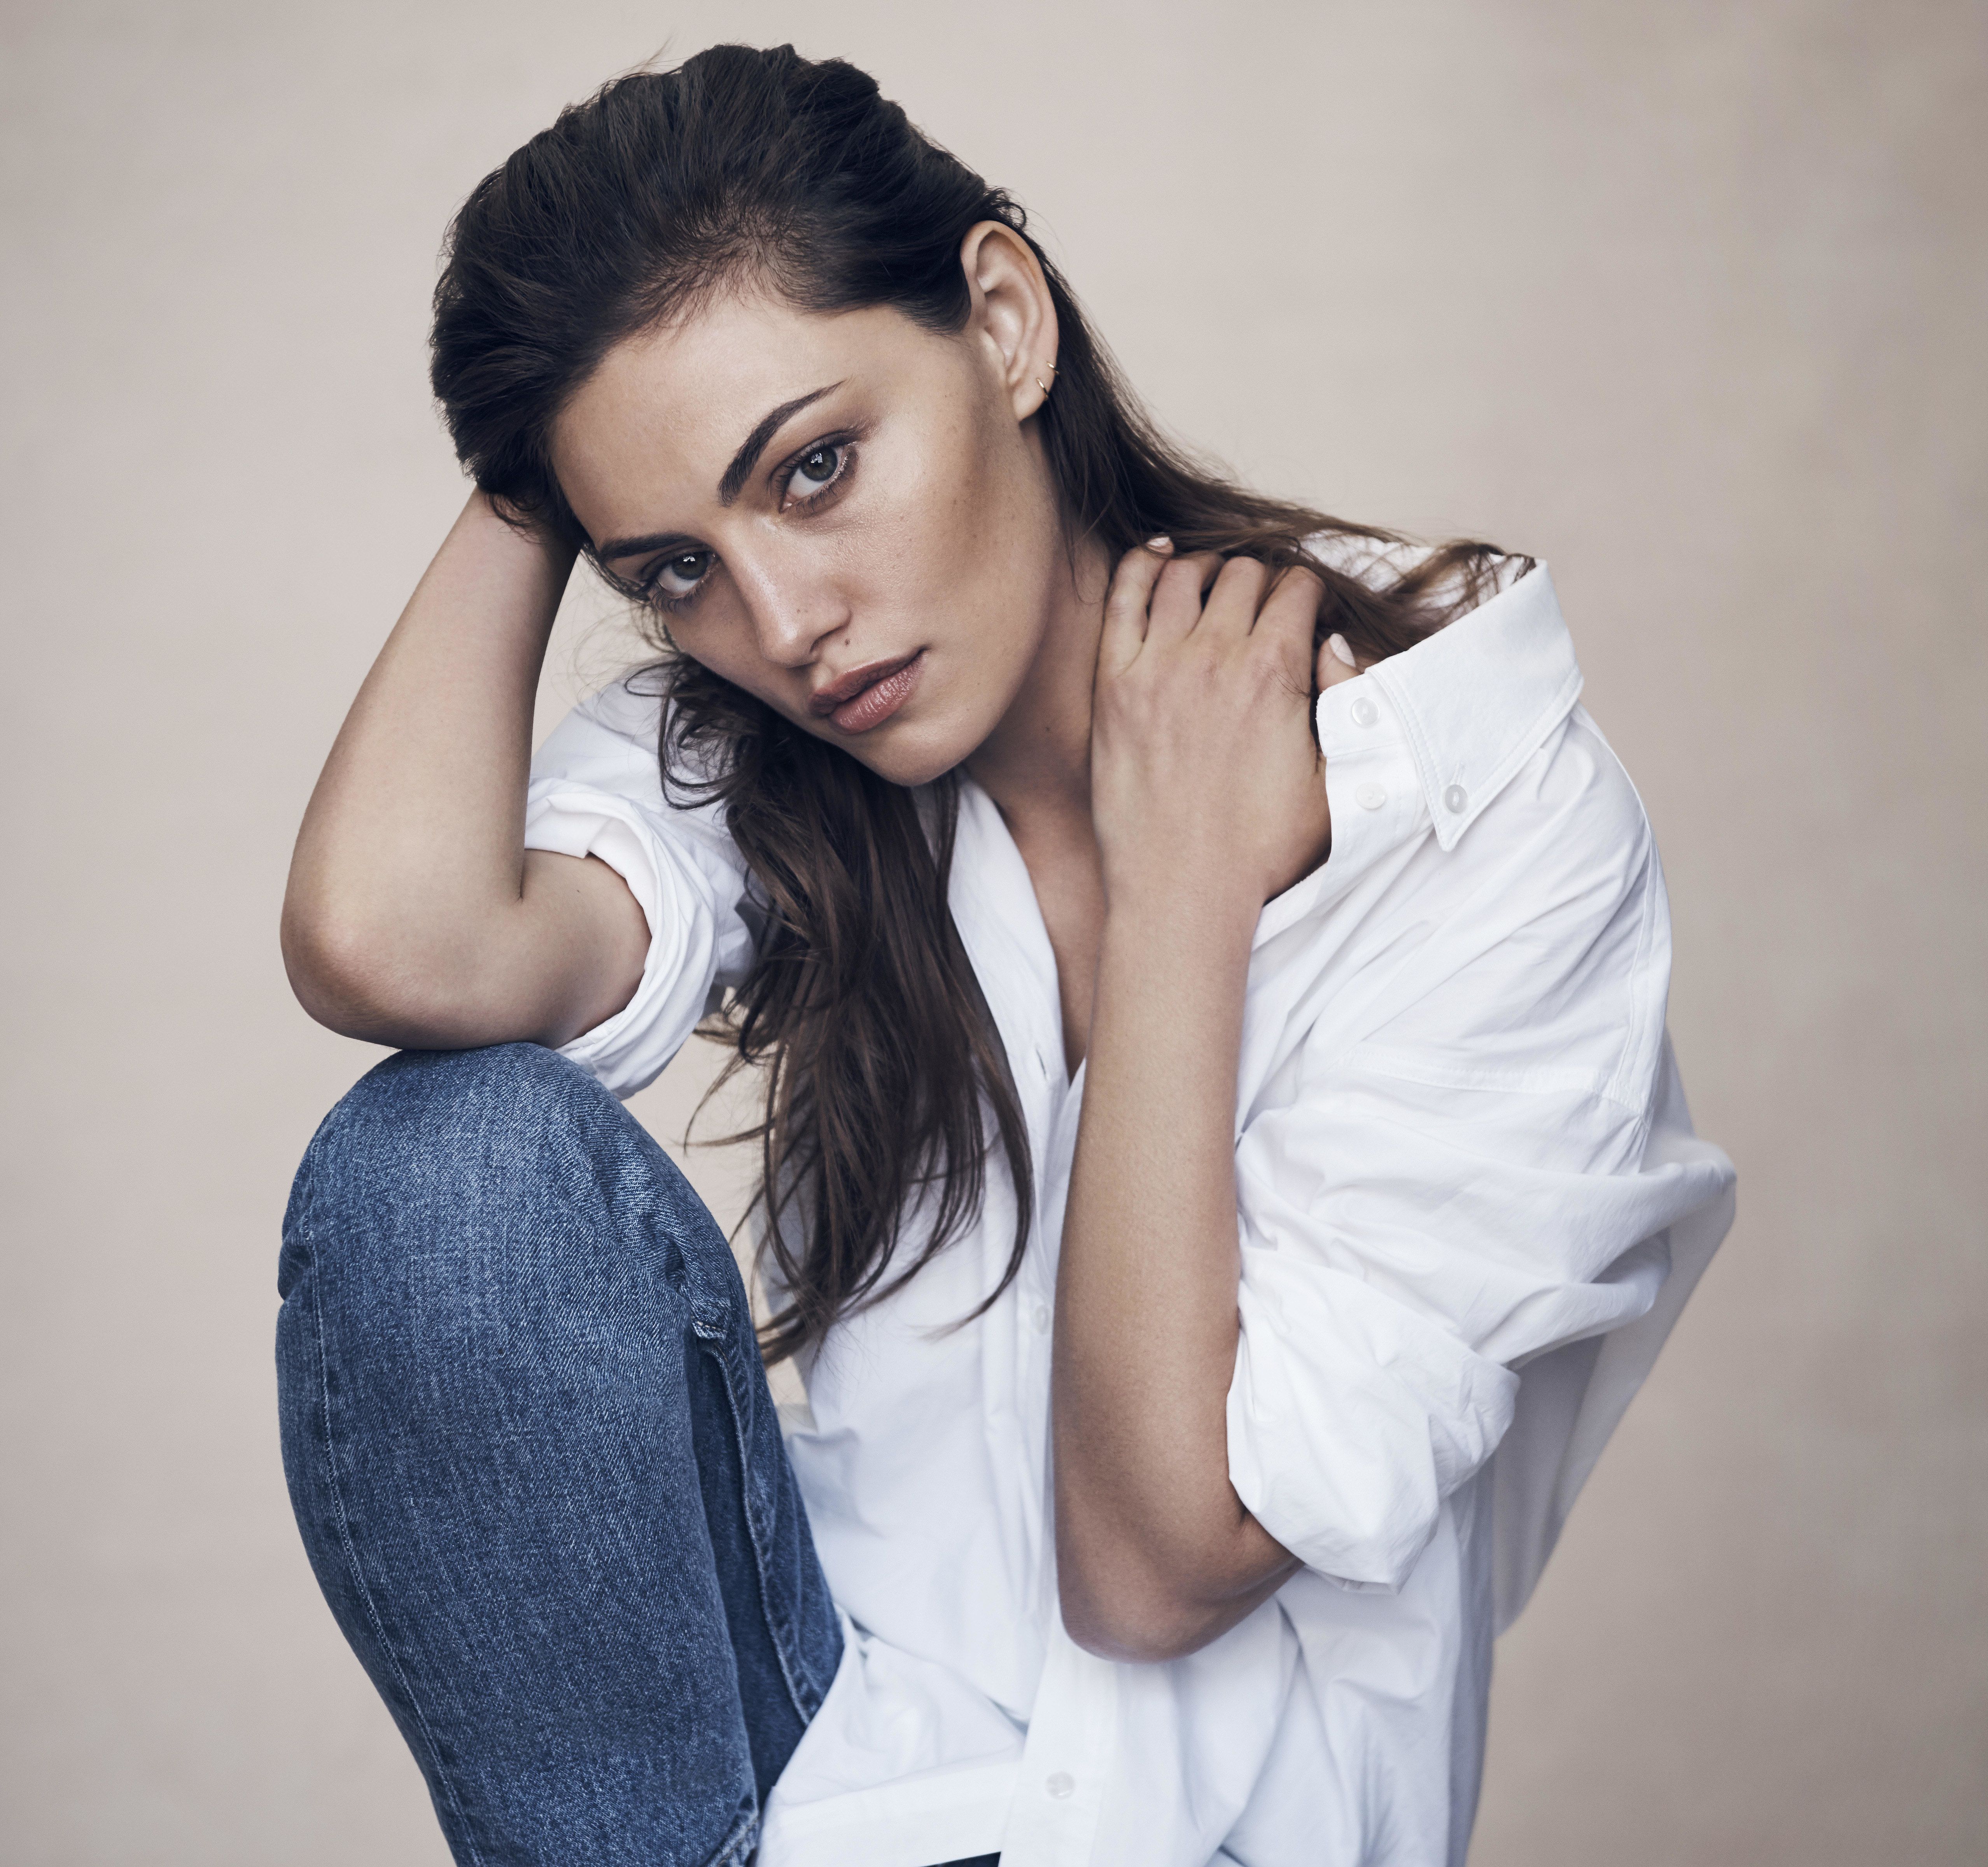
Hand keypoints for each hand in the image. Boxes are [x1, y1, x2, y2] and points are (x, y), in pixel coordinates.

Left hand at [1090, 542, 1361, 914]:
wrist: (1182, 889)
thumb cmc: (1262, 848)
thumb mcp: (1336, 783)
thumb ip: (1345, 702)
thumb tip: (1331, 642)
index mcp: (1275, 672)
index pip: (1298, 588)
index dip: (1308, 592)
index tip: (1305, 609)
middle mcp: (1214, 657)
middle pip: (1244, 573)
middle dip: (1262, 579)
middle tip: (1262, 603)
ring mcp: (1156, 667)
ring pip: (1185, 574)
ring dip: (1208, 568)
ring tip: (1216, 584)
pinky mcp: (1113, 685)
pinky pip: (1123, 597)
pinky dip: (1142, 566)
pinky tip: (1157, 558)